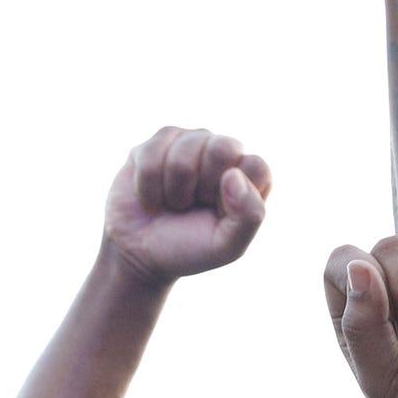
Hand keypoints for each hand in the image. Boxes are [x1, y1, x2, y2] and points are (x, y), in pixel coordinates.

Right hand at [102, 127, 272, 286]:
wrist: (142, 255)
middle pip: (222, 148)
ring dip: (174, 190)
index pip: (256, 166)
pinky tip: (152, 197)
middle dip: (203, 186)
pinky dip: (149, 186)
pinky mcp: (155, 142)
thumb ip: (250, 215)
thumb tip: (234, 174)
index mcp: (248, 175)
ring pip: (183, 153)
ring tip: (173, 203)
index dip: (234, 194)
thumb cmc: (190, 247)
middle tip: (195, 204)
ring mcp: (189, 142)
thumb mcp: (227, 246)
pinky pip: (152, 155)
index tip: (220, 213)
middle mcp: (222, 151)